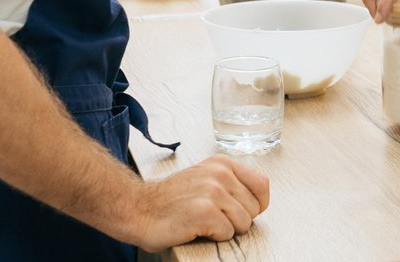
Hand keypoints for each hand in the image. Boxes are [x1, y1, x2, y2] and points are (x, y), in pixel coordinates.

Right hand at [121, 156, 269, 251]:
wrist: (137, 209)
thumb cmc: (169, 200)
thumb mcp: (203, 178)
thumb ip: (229, 182)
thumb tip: (256, 200)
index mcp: (222, 163)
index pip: (262, 184)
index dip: (257, 203)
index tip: (245, 211)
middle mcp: (220, 174)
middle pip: (254, 208)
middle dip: (239, 220)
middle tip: (215, 219)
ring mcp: (212, 191)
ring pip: (243, 222)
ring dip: (226, 229)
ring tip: (204, 223)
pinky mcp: (205, 212)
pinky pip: (227, 233)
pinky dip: (214, 237)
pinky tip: (196, 228)